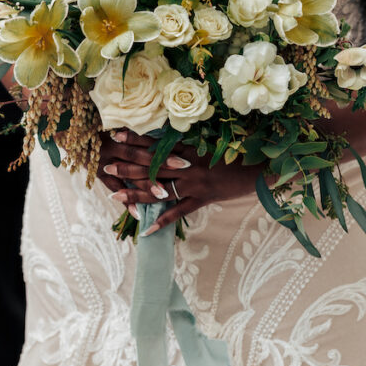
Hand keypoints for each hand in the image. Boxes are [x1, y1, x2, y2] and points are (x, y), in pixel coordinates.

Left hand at [98, 130, 264, 236]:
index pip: (156, 143)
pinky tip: (146, 230)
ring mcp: (194, 184)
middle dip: (127, 168)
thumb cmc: (239, 152)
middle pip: (152, 167)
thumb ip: (192, 143)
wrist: (259, 168)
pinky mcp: (203, 199)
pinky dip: (162, 222)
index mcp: (190, 148)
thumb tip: (173, 139)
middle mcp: (188, 165)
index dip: (135, 139)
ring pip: (160, 190)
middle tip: (106, 168)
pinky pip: (179, 213)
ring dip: (136, 194)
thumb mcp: (213, 143)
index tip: (116, 135)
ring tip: (115, 198)